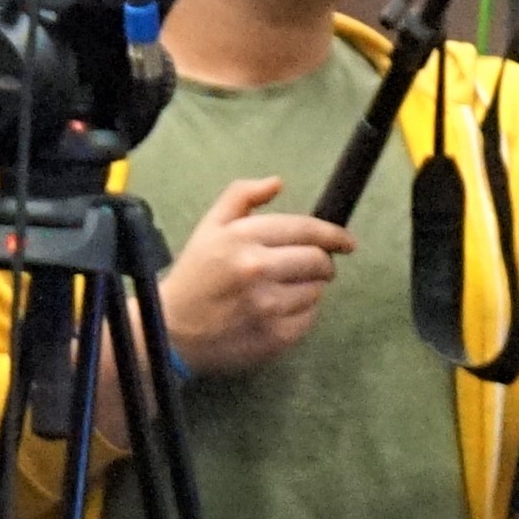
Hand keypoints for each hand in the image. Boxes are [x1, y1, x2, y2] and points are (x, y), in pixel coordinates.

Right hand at [157, 171, 350, 373]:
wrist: (172, 331)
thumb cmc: (195, 276)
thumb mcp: (210, 227)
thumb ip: (241, 197)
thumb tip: (277, 182)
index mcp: (243, 237)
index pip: (305, 229)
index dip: (333, 234)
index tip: (346, 242)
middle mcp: (257, 269)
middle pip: (319, 260)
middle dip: (322, 263)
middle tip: (311, 268)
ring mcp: (268, 305)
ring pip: (316, 291)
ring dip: (309, 289)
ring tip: (283, 291)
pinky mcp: (274, 336)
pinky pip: (309, 319)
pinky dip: (301, 314)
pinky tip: (277, 312)